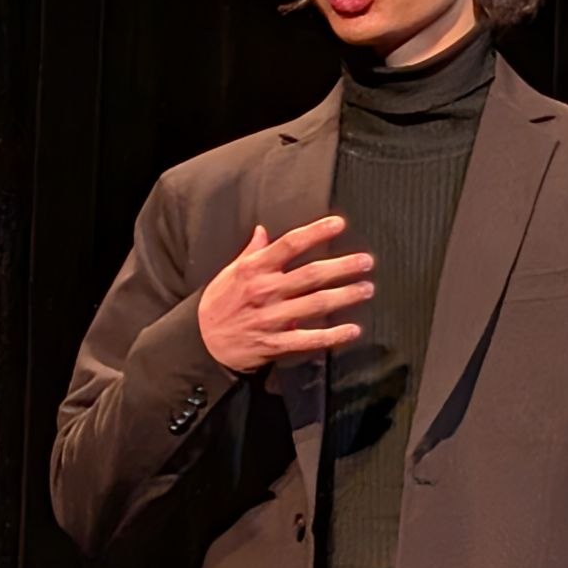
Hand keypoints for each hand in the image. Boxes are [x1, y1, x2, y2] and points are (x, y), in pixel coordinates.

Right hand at [197, 215, 373, 371]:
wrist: (200, 342)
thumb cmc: (219, 302)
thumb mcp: (230, 272)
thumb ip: (251, 252)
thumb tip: (263, 230)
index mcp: (254, 269)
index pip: (289, 244)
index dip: (316, 232)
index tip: (339, 224)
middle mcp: (264, 291)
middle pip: (310, 275)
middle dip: (342, 267)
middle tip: (367, 261)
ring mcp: (270, 318)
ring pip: (315, 305)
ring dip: (345, 296)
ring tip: (367, 289)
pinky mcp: (275, 343)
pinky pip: (308, 339)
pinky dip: (333, 335)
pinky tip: (353, 330)